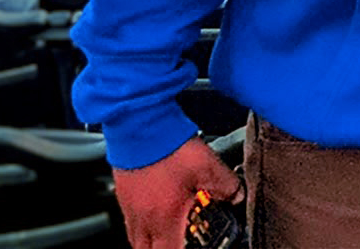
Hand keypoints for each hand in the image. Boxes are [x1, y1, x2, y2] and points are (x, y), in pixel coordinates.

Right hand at [112, 136, 241, 248]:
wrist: (140, 123)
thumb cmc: (168, 146)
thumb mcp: (209, 166)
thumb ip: (227, 185)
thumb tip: (237, 195)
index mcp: (163, 218)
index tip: (190, 247)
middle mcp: (142, 217)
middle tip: (173, 244)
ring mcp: (128, 205)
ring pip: (135, 237)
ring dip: (149, 240)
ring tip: (164, 235)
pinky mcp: (122, 191)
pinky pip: (129, 218)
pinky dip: (141, 222)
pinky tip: (153, 210)